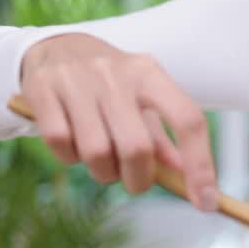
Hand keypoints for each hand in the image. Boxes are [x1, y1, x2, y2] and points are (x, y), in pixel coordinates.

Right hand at [18, 33, 218, 209]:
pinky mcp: (43, 90)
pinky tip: (73, 143)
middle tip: (133, 181)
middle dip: (138, 179)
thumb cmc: (110, 82)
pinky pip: (60, 144)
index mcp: (150, 73)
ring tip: (101, 159)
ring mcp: (78, 81)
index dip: (200, 164)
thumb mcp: (142, 98)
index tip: (206, 201)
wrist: (55, 46)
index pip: (188, 119)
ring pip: (96, 152)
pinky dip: (69, 157)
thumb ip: (163, 137)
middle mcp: (117, 74)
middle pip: (137, 147)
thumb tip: (186, 175)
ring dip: (102, 171)